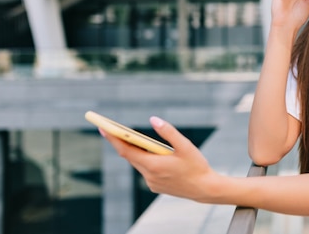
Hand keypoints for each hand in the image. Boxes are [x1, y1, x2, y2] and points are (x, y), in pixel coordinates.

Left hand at [102, 117, 218, 202]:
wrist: (205, 189)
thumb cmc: (196, 166)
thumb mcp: (185, 145)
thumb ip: (168, 132)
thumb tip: (153, 119)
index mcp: (153, 165)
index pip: (126, 151)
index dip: (114, 139)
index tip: (103, 128)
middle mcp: (149, 175)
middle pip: (130, 156)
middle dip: (122, 143)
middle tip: (112, 129)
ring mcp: (151, 183)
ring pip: (138, 163)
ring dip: (135, 151)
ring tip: (130, 138)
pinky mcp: (156, 186)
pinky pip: (146, 170)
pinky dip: (145, 160)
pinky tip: (151, 154)